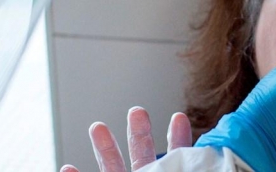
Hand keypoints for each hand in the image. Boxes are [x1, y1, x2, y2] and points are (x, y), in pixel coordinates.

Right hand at [60, 107, 191, 171]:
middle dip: (138, 131)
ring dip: (104, 147)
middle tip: (137, 110)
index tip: (179, 117)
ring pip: (112, 167)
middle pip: (142, 155)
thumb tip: (208, 152)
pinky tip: (67, 168)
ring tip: (97, 126)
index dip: (178, 138)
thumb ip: (187, 163)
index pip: (177, 156)